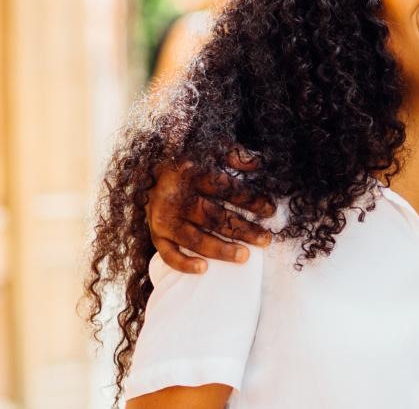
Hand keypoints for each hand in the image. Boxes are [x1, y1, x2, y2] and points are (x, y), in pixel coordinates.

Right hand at [147, 145, 275, 273]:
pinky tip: (204, 269)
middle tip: (266, 240)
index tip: (270, 210)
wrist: (149, 172)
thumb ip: (234, 155)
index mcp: (189, 172)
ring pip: (195, 239)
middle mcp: (175, 196)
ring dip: (221, 249)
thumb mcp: (209, 150)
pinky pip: (167, 254)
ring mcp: (163, 218)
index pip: (226, 189)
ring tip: (245, 256)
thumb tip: (258, 163)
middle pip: (214, 217)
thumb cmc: (186, 161)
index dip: (250, 200)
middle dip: (242, 229)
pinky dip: (183, 264)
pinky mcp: (155, 235)